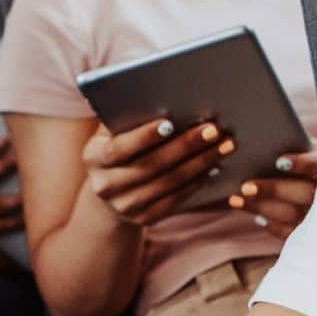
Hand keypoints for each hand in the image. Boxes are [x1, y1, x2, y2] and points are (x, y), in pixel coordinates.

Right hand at [82, 118, 233, 227]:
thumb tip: (164, 96)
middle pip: (151, 166)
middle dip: (185, 146)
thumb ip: (129, 116)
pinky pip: (175, 200)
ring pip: (168, 183)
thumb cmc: (117, 146)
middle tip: (213, 129)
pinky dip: (196, 183)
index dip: (144, 137)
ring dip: (199, 164)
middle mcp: (105, 185)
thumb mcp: (113, 131)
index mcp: (93, 157)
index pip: (119, 148)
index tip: (170, 122)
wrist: (108, 191)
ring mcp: (124, 206)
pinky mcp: (144, 219)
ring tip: (223, 145)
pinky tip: (213, 167)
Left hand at [228, 148, 316, 236]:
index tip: (279, 162)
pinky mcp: (314, 231)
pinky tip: (257, 217)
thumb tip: (260, 137)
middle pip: (303, 193)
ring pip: (293, 214)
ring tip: (237, 200)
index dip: (302, 164)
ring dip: (262, 208)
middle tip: (245, 187)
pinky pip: (293, 232)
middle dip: (273, 190)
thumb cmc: (314, 160)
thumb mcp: (311, 148)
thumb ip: (293, 143)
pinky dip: (274, 226)